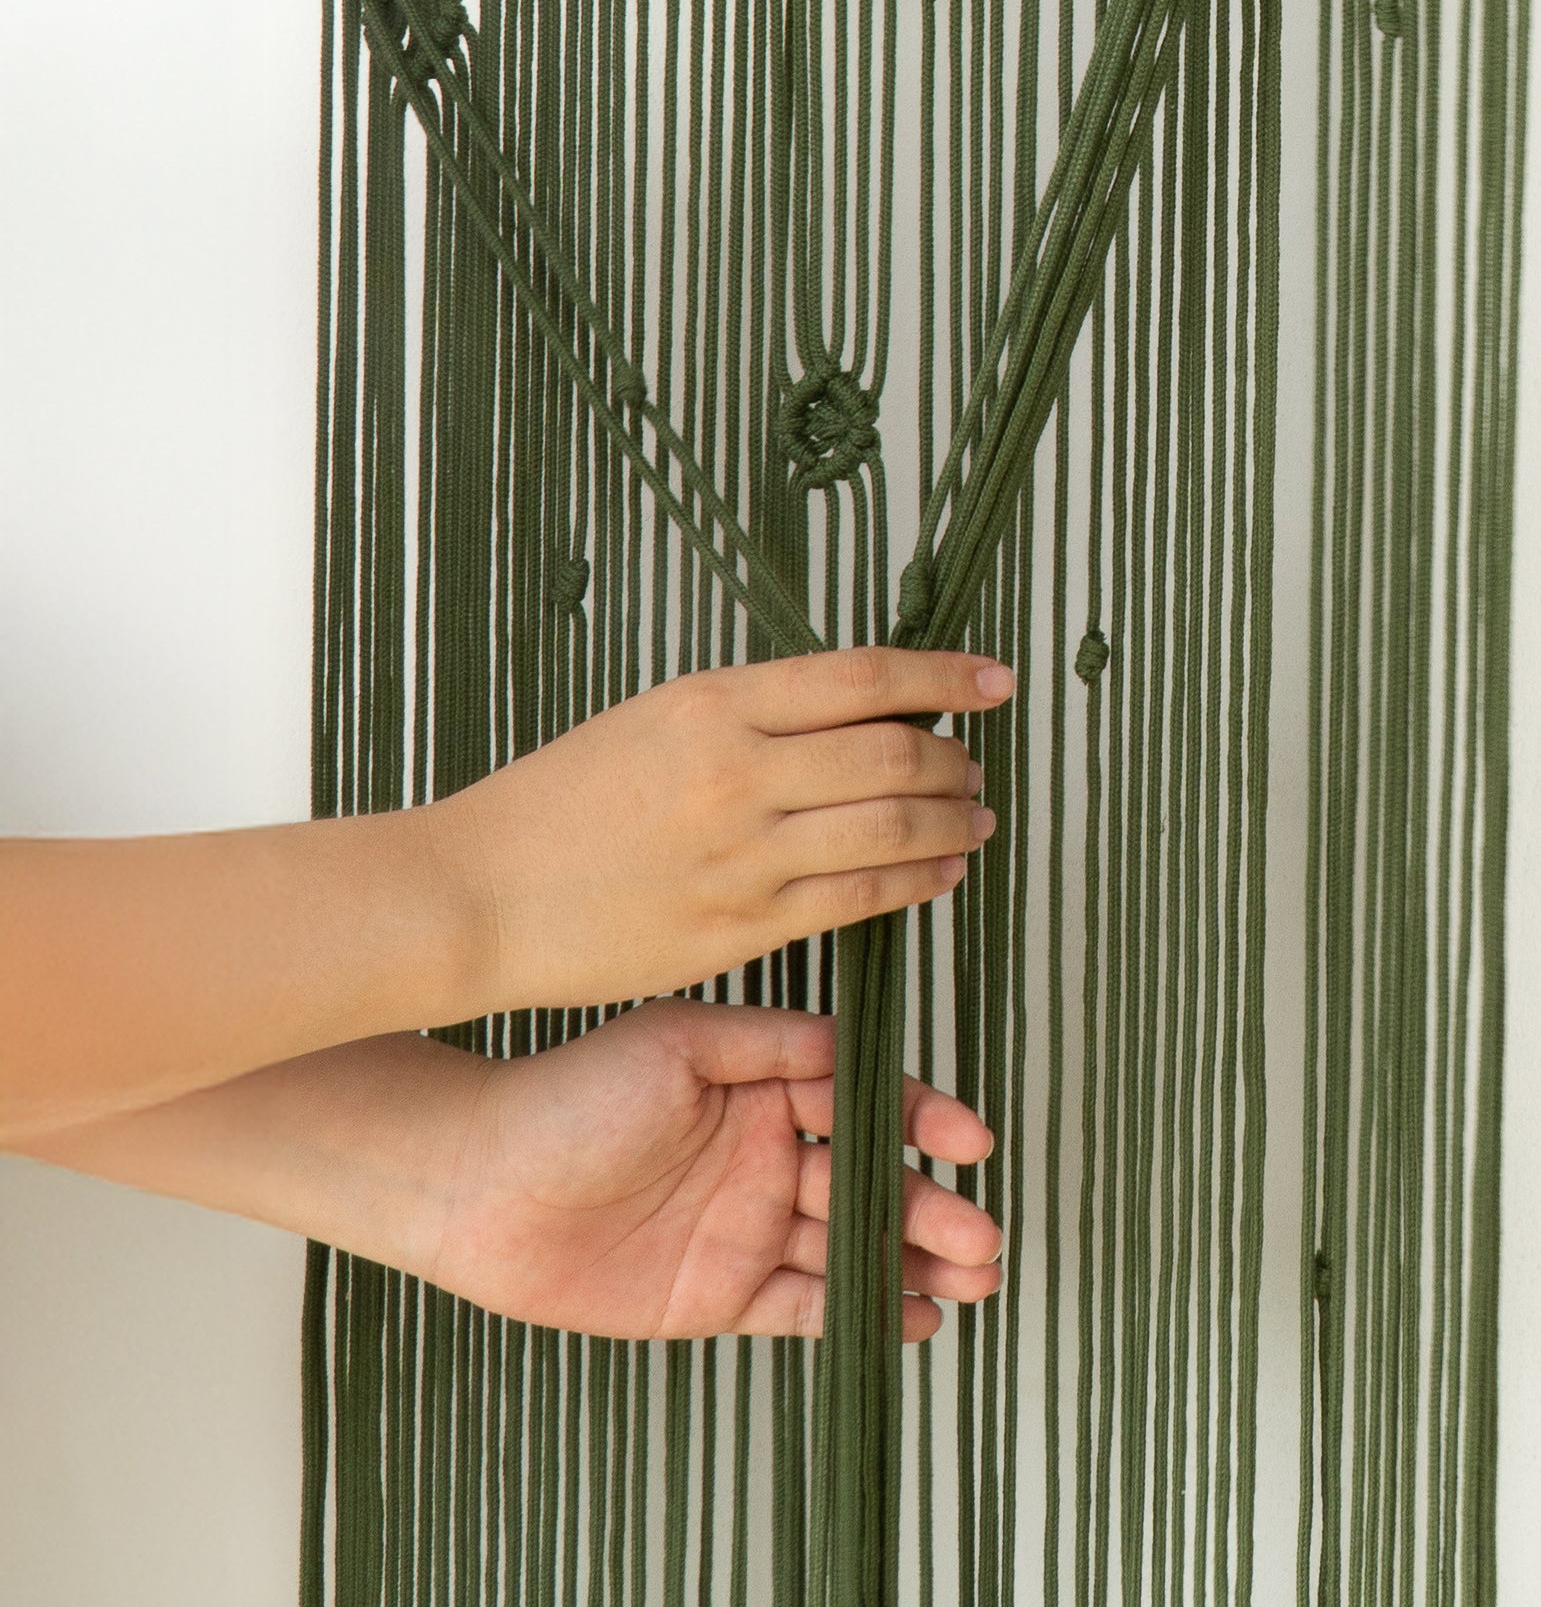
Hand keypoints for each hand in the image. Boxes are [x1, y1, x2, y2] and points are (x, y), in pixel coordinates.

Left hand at [421, 1001, 1003, 1341]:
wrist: (479, 1185)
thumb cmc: (571, 1095)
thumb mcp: (682, 1042)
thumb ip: (777, 1044)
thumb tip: (862, 1048)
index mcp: (764, 1089)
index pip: (865, 1103)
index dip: (924, 1121)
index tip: (971, 1142)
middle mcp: (764, 1159)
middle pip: (869, 1186)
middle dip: (933, 1211)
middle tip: (985, 1237)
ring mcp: (744, 1230)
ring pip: (849, 1250)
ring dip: (914, 1264)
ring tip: (976, 1281)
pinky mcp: (716, 1297)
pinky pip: (802, 1308)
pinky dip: (859, 1315)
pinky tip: (911, 1319)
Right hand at [433, 648, 1012, 1014]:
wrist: (481, 893)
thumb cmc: (564, 798)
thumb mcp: (659, 716)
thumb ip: (755, 712)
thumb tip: (860, 712)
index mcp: (717, 702)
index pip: (865, 678)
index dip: (945, 677)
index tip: (994, 681)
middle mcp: (738, 772)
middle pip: (893, 755)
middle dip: (954, 761)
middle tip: (977, 766)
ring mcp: (743, 857)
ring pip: (888, 830)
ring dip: (950, 823)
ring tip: (976, 819)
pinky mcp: (739, 929)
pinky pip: (854, 900)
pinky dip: (913, 883)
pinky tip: (938, 876)